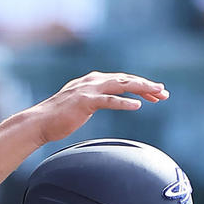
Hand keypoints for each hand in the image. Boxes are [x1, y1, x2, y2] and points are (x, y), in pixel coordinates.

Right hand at [29, 71, 167, 146]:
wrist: (39, 123)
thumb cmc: (57, 118)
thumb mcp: (80, 105)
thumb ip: (93, 100)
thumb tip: (101, 102)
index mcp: (93, 81)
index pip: (122, 81)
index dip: (140, 85)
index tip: (156, 93)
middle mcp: (93, 81)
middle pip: (126, 80)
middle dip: (147, 86)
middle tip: (164, 93)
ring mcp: (89, 90)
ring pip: (122, 86)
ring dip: (142, 89)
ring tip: (158, 94)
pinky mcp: (85, 102)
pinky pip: (109, 101)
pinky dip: (124, 102)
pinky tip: (137, 105)